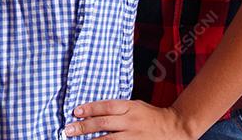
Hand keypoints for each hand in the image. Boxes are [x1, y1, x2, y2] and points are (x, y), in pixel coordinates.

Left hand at [62, 100, 194, 138]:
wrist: (174, 128)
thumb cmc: (151, 116)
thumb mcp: (135, 106)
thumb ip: (117, 108)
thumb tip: (94, 112)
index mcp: (130, 107)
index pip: (106, 106)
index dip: (90, 108)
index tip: (75, 111)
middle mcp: (131, 121)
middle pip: (103, 123)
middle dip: (83, 127)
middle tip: (67, 129)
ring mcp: (134, 137)